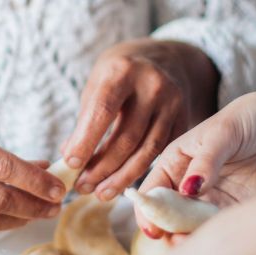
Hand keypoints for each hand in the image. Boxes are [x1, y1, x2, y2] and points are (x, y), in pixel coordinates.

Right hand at [0, 123, 65, 254]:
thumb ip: (0, 154)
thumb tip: (44, 168)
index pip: (2, 166)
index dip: (34, 181)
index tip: (57, 187)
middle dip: (34, 204)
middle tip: (56, 205)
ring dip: (22, 218)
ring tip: (41, 212)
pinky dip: (1, 224)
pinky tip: (17, 218)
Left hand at [62, 39, 218, 200]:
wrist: (164, 59)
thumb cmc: (120, 75)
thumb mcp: (97, 85)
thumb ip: (85, 120)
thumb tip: (70, 158)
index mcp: (123, 70)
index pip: (102, 112)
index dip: (86, 142)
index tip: (70, 165)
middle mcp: (152, 85)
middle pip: (126, 138)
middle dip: (102, 168)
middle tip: (82, 187)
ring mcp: (173, 103)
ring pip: (146, 152)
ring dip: (121, 178)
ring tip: (100, 193)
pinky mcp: (185, 120)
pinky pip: (160, 154)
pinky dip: (139, 172)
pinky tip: (121, 184)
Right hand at [136, 81, 255, 237]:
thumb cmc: (252, 117)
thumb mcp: (224, 132)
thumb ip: (206, 161)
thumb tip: (187, 190)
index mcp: (175, 163)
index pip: (153, 191)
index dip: (148, 211)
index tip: (153, 229)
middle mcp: (187, 185)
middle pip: (168, 216)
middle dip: (169, 231)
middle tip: (177, 240)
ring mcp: (209, 200)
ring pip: (191, 227)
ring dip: (190, 238)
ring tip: (196, 243)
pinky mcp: (233, 210)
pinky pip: (219, 228)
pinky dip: (216, 236)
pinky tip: (219, 238)